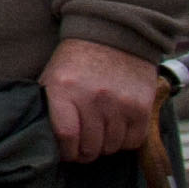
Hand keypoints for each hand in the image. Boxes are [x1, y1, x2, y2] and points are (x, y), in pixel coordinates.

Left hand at [42, 37, 162, 161]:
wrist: (114, 35)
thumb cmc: (77, 61)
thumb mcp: (53, 76)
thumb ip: (49, 107)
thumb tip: (46, 140)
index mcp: (64, 88)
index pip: (66, 135)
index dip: (65, 151)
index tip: (66, 152)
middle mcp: (93, 97)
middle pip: (90, 147)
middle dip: (84, 152)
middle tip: (83, 146)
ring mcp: (119, 103)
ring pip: (111, 147)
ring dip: (104, 145)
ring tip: (100, 131)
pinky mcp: (141, 108)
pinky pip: (132, 141)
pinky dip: (124, 140)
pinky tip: (117, 127)